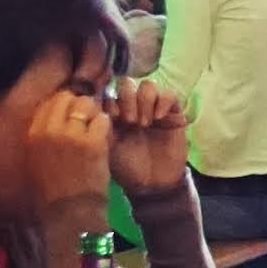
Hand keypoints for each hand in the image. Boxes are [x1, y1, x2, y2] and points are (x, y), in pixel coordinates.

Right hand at [19, 79, 116, 216]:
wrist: (69, 213)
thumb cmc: (52, 192)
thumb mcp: (37, 160)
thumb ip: (43, 136)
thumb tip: (55, 117)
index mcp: (33, 134)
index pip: (48, 102)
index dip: (62, 105)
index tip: (69, 114)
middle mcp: (50, 130)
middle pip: (66, 98)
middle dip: (78, 105)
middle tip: (84, 120)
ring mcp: (72, 135)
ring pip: (86, 104)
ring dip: (93, 113)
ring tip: (94, 128)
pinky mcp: (93, 142)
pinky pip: (103, 120)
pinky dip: (105, 127)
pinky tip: (103, 139)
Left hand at [106, 76, 192, 198]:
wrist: (152, 184)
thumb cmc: (126, 167)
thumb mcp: (107, 147)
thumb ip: (99, 126)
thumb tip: (95, 107)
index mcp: (113, 112)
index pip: (108, 90)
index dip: (109, 99)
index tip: (112, 117)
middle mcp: (132, 106)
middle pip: (127, 83)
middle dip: (127, 99)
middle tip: (130, 121)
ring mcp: (152, 109)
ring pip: (148, 85)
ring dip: (144, 101)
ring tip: (145, 123)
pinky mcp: (172, 114)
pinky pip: (169, 95)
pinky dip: (163, 102)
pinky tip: (159, 118)